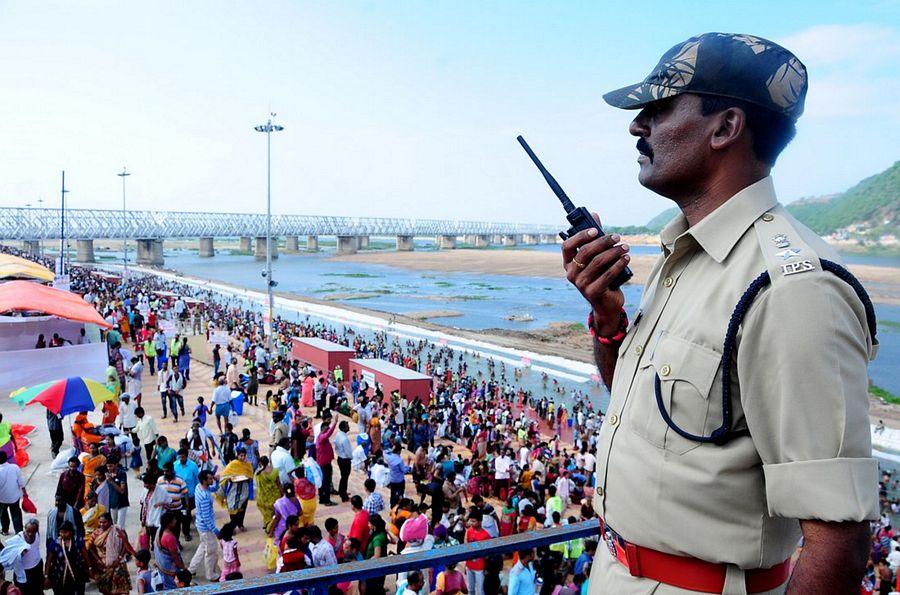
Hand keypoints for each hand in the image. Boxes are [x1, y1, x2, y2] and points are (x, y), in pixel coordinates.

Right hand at [562, 212, 628, 335]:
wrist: (605, 304)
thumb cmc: (600, 276)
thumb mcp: (596, 257)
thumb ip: (594, 237)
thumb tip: (594, 214)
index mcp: (568, 263)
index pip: (567, 246)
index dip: (581, 236)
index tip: (596, 230)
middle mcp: (571, 273)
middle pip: (585, 252)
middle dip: (603, 242)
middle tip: (617, 237)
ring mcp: (581, 284)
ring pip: (598, 262)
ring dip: (614, 252)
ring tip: (625, 247)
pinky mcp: (593, 292)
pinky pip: (608, 274)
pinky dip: (619, 264)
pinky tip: (626, 258)